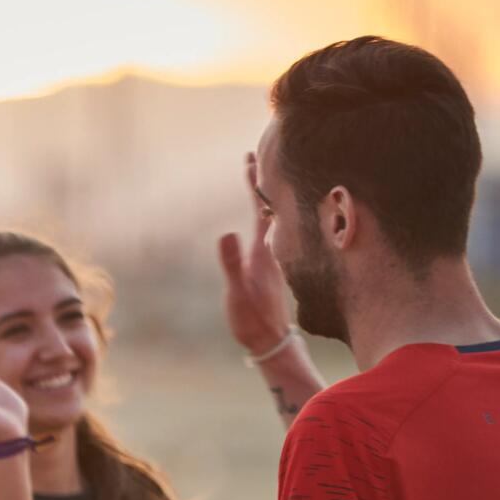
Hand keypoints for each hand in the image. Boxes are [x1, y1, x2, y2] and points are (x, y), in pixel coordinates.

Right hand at [217, 152, 290, 353]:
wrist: (270, 341)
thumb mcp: (237, 292)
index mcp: (264, 251)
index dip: (255, 183)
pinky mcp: (271, 267)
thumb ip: (231, 263)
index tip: (252, 158)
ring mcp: (274, 258)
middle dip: (261, 182)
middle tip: (255, 158)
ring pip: (272, 219)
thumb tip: (226, 233)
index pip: (261, 209)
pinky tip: (265, 216)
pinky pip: (271, 232)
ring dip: (264, 198)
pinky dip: (265, 216)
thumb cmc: (252, 319)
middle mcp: (273, 250)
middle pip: (269, 208)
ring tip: (259, 181)